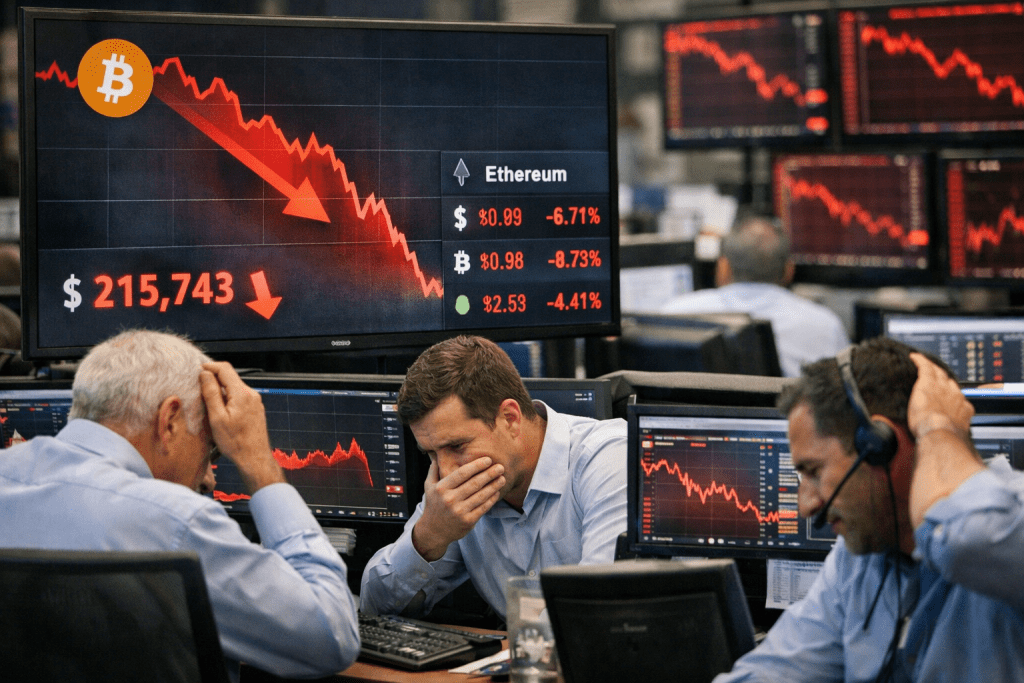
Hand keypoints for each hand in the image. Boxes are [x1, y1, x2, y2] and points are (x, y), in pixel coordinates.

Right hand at [200, 361, 284, 493]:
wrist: (254, 458)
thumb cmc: (236, 442)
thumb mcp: (217, 418)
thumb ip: (211, 393)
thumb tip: (205, 374)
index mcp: (242, 393)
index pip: (225, 369)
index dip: (209, 367)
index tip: (197, 371)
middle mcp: (251, 394)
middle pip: (230, 378)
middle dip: (214, 380)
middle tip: (198, 388)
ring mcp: (255, 401)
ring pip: (234, 388)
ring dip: (220, 391)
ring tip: (208, 403)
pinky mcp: (255, 409)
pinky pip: (239, 397)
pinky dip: (228, 399)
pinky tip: (220, 411)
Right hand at [411, 457, 504, 561]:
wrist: (433, 530)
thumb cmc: (434, 504)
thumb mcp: (429, 486)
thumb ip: (434, 469)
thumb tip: (438, 452)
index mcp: (442, 488)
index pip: (462, 473)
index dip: (476, 466)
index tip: (488, 460)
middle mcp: (450, 499)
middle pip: (474, 483)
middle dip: (489, 474)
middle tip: (500, 467)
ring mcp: (459, 511)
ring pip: (481, 495)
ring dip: (494, 486)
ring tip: (502, 478)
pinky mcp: (468, 521)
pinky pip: (483, 507)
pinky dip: (491, 499)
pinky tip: (497, 492)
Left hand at [907, 353, 982, 527]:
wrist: (939, 440)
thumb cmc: (946, 452)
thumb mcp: (953, 459)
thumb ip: (952, 465)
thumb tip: (949, 483)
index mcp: (963, 418)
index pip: (961, 406)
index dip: (955, 403)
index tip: (951, 404)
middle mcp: (956, 403)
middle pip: (951, 389)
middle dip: (945, 384)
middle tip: (938, 381)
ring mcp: (942, 393)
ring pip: (939, 377)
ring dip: (933, 372)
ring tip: (927, 368)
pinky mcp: (928, 386)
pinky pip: (924, 369)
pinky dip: (920, 363)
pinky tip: (913, 358)